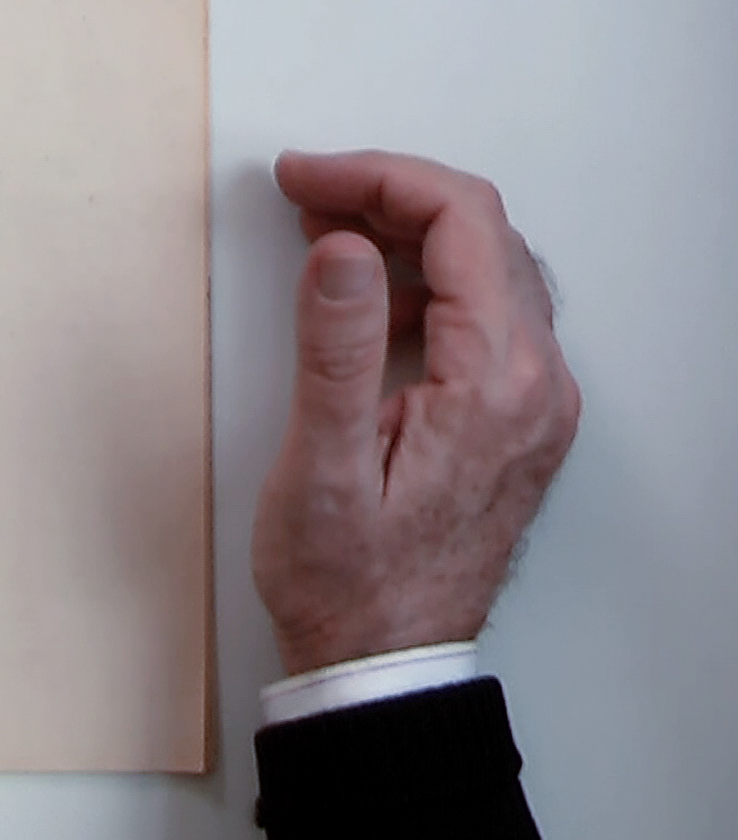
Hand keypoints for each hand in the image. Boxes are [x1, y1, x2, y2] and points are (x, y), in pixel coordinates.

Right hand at [253, 150, 581, 675]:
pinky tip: (359, 298)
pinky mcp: (513, 418)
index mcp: (497, 384)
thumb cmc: (347, 581)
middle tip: (303, 194)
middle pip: (480, 233)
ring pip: (484, 268)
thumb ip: (335, 350)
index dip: (377, 178)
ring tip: (319, 232)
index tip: (303, 177)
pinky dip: (419, 281)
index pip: (461, 222)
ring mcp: (533, 402)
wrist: (384, 662)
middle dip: (387, 194)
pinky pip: (482, 314)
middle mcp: (537, 384)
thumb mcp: (324, 468)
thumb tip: (340, 249)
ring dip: (403, 234)